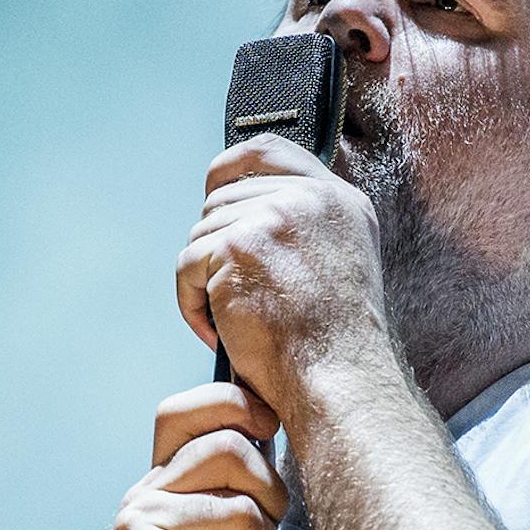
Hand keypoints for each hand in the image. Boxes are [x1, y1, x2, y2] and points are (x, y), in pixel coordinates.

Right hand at [102, 382, 288, 529]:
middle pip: (231, 449)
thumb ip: (236, 496)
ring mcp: (142, 529)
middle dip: (272, 498)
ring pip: (243, 511)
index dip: (236, 406)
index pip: (188, 410)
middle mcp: (143, 498)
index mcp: (159, 487)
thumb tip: (285, 439)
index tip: (271, 429)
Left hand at [176, 133, 387, 412]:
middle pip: (224, 198)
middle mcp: (311, 199)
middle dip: (216, 248)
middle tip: (233, 296)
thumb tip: (246, 212)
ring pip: (202, 233)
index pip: (270, 151)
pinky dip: (192, 304)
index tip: (212, 190)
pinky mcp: (239, 245)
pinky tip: (219, 334)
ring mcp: (275, 217)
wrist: (340, 378)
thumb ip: (305, 228)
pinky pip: (188, 265)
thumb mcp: (341, 264)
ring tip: (233, 322)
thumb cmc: (336, 345)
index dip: (231, 168)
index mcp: (340, 201)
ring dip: (205, 281)